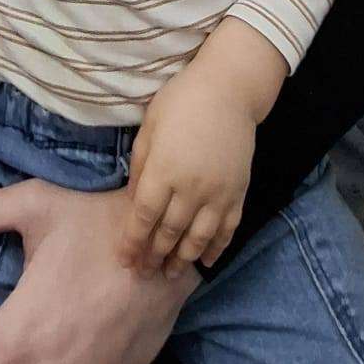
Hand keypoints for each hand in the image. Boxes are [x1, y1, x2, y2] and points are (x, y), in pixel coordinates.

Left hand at [120, 66, 255, 276]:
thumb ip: (141, 167)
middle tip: (143, 273)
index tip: (125, 260)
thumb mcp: (149, 128)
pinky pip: (227, 229)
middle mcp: (190, 188)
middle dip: (154, 256)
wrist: (229, 89)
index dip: (133, 243)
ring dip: (182, 260)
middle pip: (168, 233)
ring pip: (198, 238)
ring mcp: (218, 193)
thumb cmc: (181, 101)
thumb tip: (134, 200)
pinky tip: (206, 261)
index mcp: (163, 171)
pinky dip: (217, 248)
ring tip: (170, 274)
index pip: (143, 218)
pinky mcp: (238, 192)